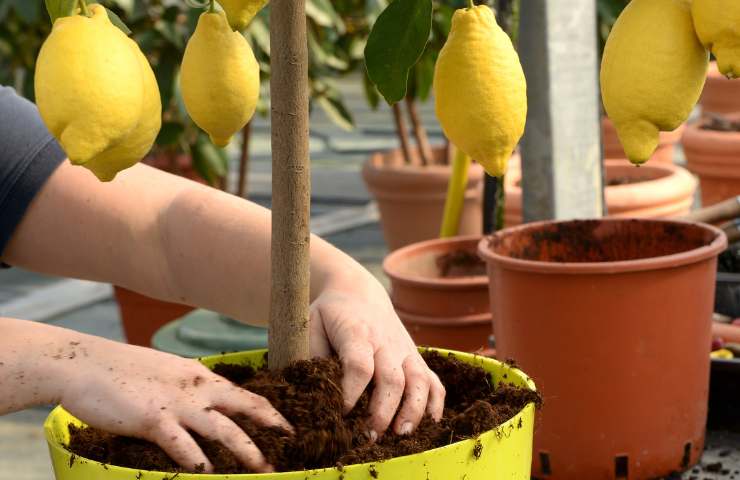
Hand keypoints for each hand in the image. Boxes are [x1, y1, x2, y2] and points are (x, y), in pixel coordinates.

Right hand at [50, 336, 292, 472]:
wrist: (83, 364)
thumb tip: (203, 403)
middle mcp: (195, 387)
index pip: (243, 393)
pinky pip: (182, 444)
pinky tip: (210, 475)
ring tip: (264, 470)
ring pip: (223, 429)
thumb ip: (187, 387)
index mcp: (199, 375)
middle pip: (245, 406)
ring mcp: (176, 403)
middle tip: (292, 443)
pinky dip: (198, 461)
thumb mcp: (165, 372)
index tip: (286, 426)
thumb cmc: (121, 371)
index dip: (268, 410)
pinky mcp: (152, 419)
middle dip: (271, 426)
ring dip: (247, 452)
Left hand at [308, 272, 444, 439]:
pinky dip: (435, 404)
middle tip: (369, 436)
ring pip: (418, 381)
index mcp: (357, 333)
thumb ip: (312, 357)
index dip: (351, 393)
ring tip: (400, 435)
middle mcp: (385, 341)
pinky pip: (433, 381)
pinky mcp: (416, 357)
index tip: (340, 415)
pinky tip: (428, 426)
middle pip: (391, 379)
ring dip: (413, 410)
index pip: (359, 365)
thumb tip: (315, 394)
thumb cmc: (330, 315)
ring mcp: (405, 350)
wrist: (358, 292)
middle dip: (382, 411)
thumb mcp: (310, 326)